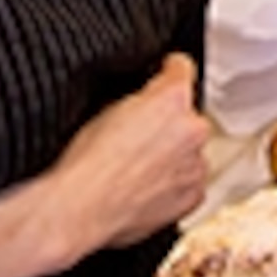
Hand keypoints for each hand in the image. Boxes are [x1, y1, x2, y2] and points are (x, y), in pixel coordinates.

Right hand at [48, 54, 209, 260]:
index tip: (166, 74)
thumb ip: (136, 98)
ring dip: (172, 155)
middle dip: (168, 123)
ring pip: (189, 151)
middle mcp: (192, 128)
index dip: (168, 71)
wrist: (81, 208)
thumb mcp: (104, 108)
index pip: (181, 68)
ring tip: (137, 168)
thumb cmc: (86, 164)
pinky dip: (173, 183)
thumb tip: (140, 101)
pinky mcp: (193, 195)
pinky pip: (188, 182)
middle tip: (137, 139)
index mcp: (172, 98)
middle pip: (187, 116)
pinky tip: (144, 187)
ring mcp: (195, 164)